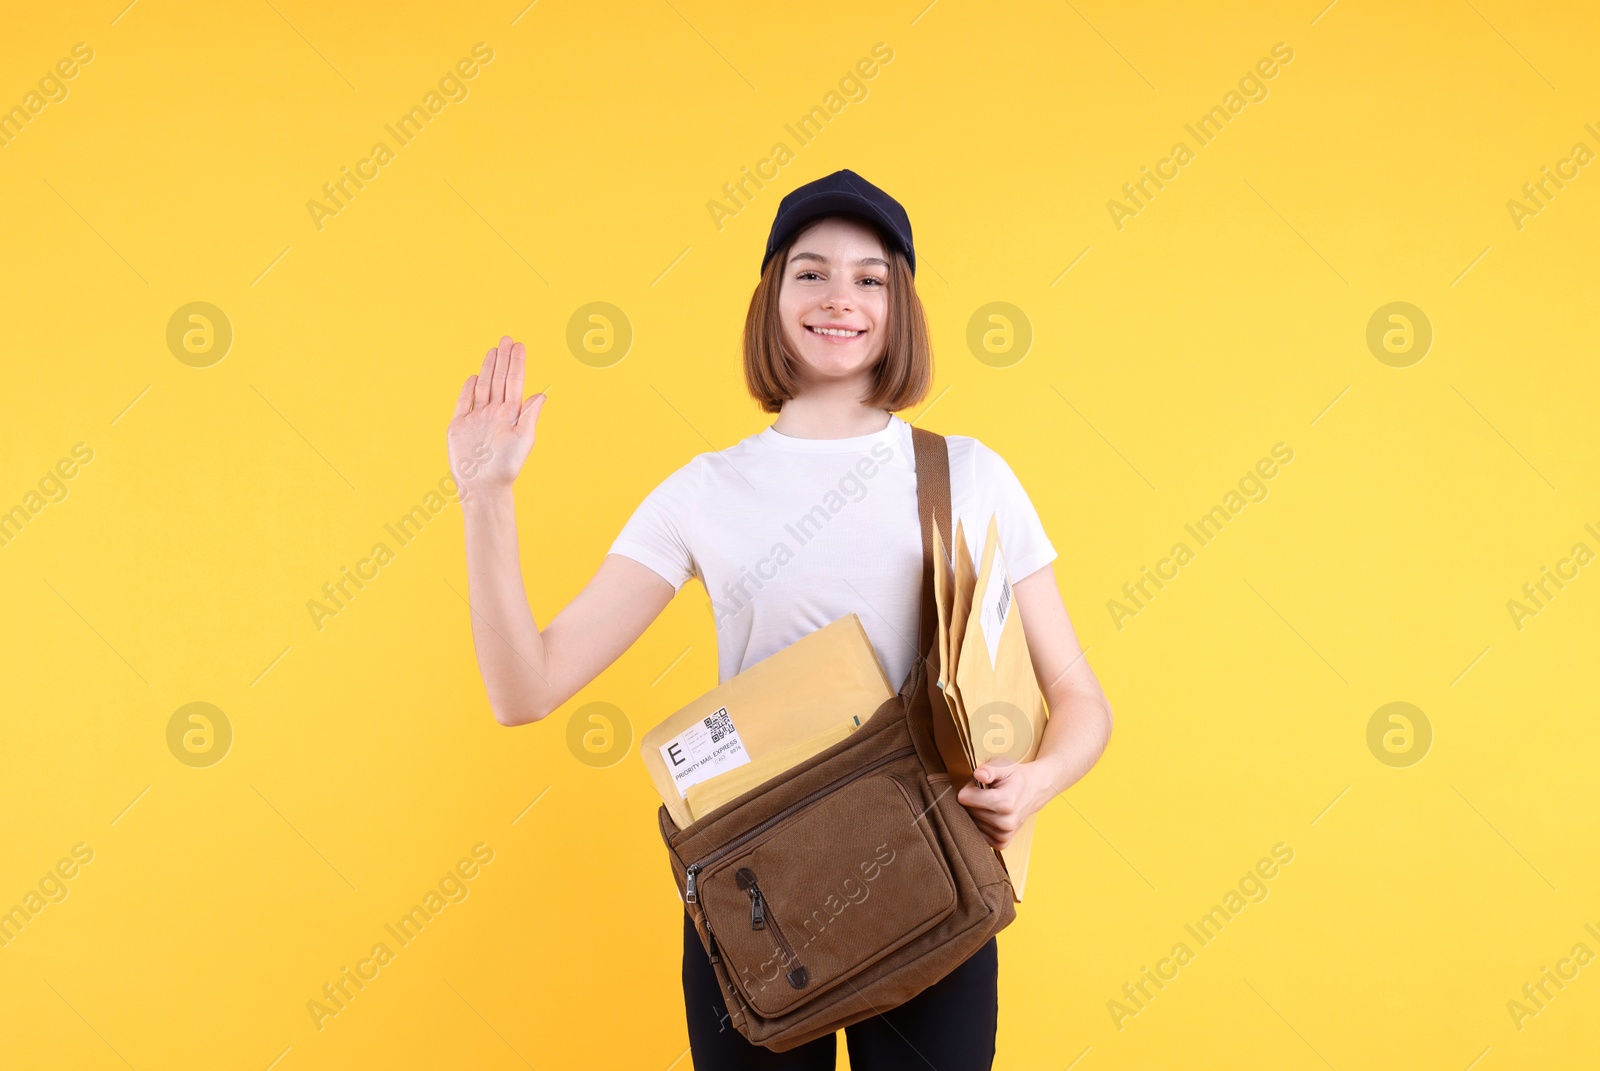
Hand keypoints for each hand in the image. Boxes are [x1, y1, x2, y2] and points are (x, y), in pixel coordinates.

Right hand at [447, 335, 546, 497]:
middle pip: (499, 380)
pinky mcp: (459, 426)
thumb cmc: (507, 466)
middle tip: (506, 338)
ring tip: (493, 350)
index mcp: (511, 414)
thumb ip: (531, 415)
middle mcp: (494, 413)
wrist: (483, 486)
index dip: (517, 364)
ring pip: (483, 387)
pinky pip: (463, 403)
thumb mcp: (524, 439)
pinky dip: (468, 389)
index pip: (514, 382)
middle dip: (503, 359)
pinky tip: (474, 376)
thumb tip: (543, 393)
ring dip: (488, 368)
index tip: (519, 346)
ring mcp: (476, 418)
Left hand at [956, 760, 1050, 850]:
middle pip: (967, 811)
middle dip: (972, 800)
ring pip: (971, 823)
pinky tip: (991, 815)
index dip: (969, 788)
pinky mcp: (1002, 843)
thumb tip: (978, 775)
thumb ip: (989, 770)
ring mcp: (1004, 834)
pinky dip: (981, 824)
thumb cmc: (1015, 778)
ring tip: (991, 803)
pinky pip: (978, 834)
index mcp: (1005, 802)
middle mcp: (1005, 822)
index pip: (964, 798)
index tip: (980, 784)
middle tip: (987, 793)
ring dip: (977, 812)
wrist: (1033, 790)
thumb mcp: (1003, 766)